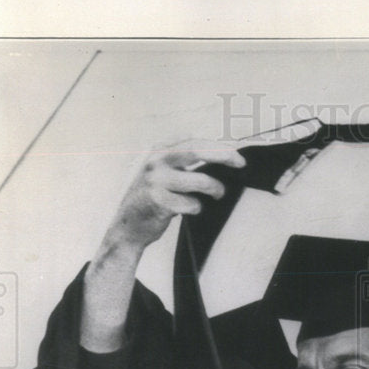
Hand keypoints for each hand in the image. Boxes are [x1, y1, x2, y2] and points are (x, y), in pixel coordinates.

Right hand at [105, 140, 245, 250]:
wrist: (128, 226)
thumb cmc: (153, 198)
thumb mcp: (162, 172)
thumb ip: (181, 161)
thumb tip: (218, 154)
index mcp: (159, 151)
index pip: (194, 142)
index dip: (218, 146)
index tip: (237, 154)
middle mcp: (156, 161)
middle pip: (196, 151)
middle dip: (223, 156)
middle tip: (240, 164)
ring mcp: (156, 180)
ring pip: (200, 181)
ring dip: (215, 189)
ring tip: (218, 194)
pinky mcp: (158, 201)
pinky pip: (192, 204)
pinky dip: (196, 208)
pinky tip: (188, 210)